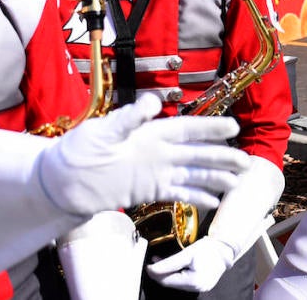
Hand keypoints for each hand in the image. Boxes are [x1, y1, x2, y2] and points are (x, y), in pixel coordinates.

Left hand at [39, 98, 250, 215]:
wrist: (60, 183)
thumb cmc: (78, 151)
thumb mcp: (102, 131)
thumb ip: (129, 118)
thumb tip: (152, 102)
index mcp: (149, 133)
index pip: (186, 129)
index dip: (209, 128)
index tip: (232, 127)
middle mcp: (157, 152)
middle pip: (196, 153)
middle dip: (221, 156)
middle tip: (246, 162)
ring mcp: (155, 172)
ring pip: (192, 174)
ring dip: (214, 177)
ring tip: (236, 183)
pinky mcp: (148, 191)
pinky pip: (178, 193)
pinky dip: (196, 197)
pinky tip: (212, 203)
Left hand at [146, 237, 233, 292]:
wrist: (224, 248)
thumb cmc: (208, 249)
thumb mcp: (187, 254)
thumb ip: (169, 263)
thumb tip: (152, 269)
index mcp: (194, 282)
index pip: (168, 281)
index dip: (155, 274)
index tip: (147, 265)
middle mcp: (198, 288)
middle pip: (171, 283)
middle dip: (160, 273)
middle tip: (152, 262)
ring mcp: (200, 288)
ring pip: (176, 282)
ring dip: (167, 273)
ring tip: (159, 261)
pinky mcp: (201, 285)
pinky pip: (183, 281)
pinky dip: (175, 274)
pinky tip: (171, 266)